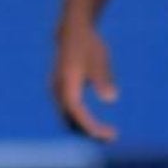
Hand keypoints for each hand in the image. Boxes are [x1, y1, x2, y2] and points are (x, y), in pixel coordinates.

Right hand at [52, 21, 118, 141]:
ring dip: (84, 129)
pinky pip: (67, 112)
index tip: (109, 135)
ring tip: (106, 133)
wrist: (73, 30)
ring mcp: (55, 90)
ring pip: (67, 118)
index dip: (91, 128)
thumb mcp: (99, 59)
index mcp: (66, 83)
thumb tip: (111, 99)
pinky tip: (95, 123)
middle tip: (112, 136)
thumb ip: (103, 79)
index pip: (77, 114)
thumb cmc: (89, 45)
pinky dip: (80, 121)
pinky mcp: (59, 90)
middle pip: (70, 121)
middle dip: (89, 133)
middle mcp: (57, 89)